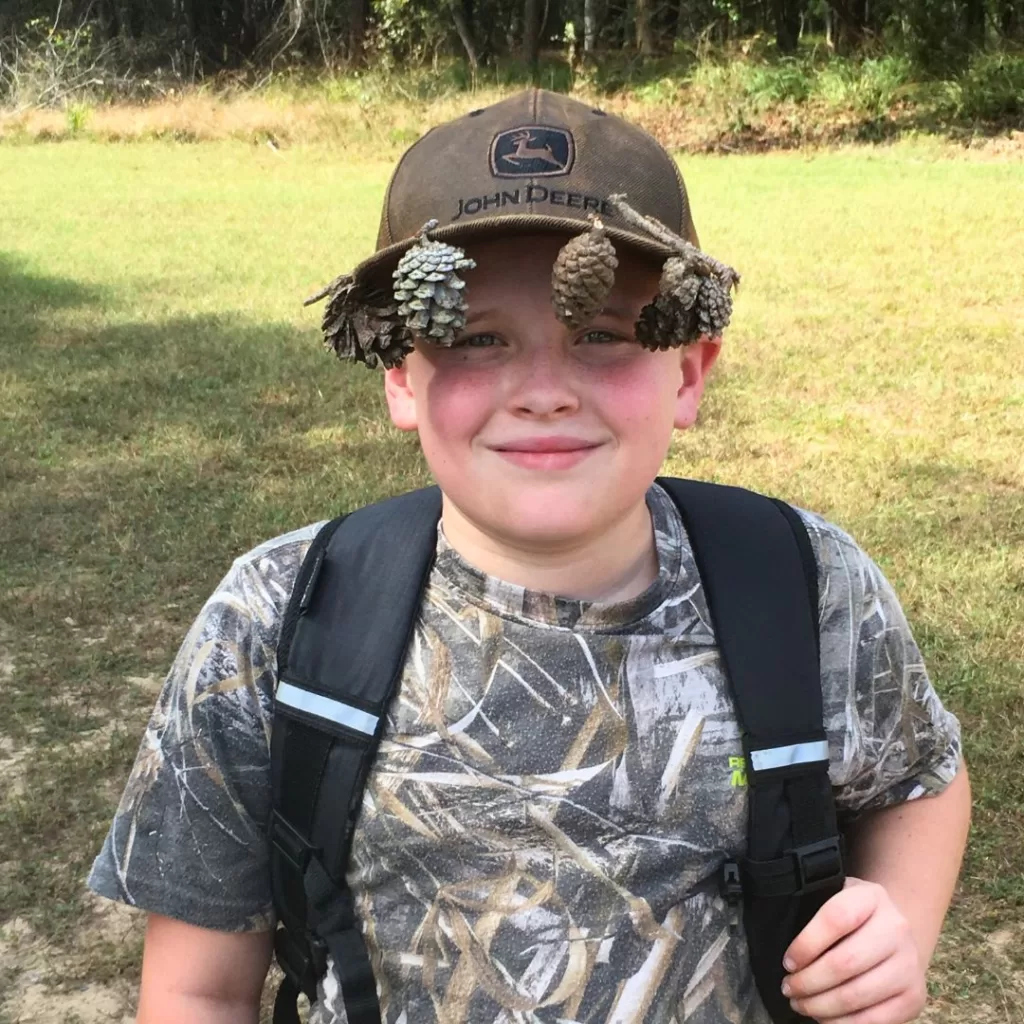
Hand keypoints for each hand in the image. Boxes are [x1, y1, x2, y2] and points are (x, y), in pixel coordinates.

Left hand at [781, 877, 926, 1023]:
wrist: (894, 932)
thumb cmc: (852, 916)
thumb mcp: (835, 897)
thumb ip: (813, 910)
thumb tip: (781, 939)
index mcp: (871, 897)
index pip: (835, 919)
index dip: (806, 944)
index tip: (787, 962)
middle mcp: (896, 928)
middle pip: (845, 962)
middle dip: (808, 981)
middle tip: (788, 989)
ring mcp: (909, 964)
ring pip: (857, 994)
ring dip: (821, 1006)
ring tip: (801, 1004)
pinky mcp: (915, 997)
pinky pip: (876, 1019)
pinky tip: (825, 1019)